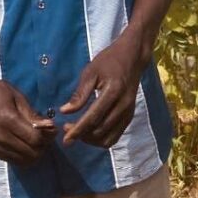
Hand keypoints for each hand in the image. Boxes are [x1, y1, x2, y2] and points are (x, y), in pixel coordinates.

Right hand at [0, 76, 56, 164]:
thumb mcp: (18, 97)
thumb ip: (32, 114)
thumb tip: (50, 126)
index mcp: (8, 120)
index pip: (35, 139)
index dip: (48, 136)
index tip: (53, 128)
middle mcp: (1, 137)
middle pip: (32, 152)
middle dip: (44, 145)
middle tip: (47, 134)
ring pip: (26, 160)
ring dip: (36, 152)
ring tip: (37, 139)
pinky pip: (16, 161)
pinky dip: (26, 156)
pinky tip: (27, 144)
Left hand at [60, 29, 147, 148]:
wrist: (132, 57)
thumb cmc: (109, 61)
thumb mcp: (90, 72)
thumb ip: (79, 94)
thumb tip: (65, 111)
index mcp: (113, 92)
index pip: (93, 118)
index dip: (78, 130)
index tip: (65, 138)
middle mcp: (123, 106)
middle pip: (100, 131)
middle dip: (82, 135)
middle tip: (67, 128)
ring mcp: (128, 112)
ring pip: (108, 138)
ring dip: (91, 140)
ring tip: (78, 132)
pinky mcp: (130, 116)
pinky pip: (115, 136)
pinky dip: (102, 139)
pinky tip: (91, 132)